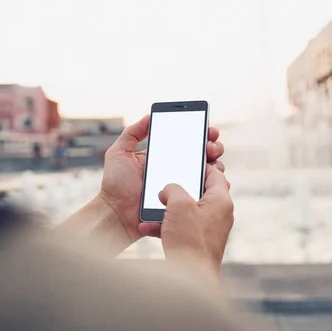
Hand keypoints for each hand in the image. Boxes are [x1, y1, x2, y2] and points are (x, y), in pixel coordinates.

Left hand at [98, 115, 226, 248]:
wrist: (116, 214)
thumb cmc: (115, 185)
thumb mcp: (119, 153)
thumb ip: (132, 133)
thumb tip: (149, 116)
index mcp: (163, 156)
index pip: (187, 141)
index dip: (201, 133)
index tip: (208, 129)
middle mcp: (176, 170)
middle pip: (203, 155)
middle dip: (213, 146)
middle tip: (210, 147)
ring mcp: (181, 186)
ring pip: (208, 173)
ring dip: (216, 164)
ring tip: (211, 163)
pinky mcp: (184, 202)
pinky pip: (205, 193)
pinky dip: (215, 186)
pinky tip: (216, 179)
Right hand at [138, 165, 233, 273]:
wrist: (189, 277)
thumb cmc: (189, 240)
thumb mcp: (179, 205)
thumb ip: (173, 188)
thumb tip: (168, 189)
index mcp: (221, 201)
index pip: (215, 173)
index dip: (199, 165)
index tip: (183, 163)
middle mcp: (219, 214)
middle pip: (199, 192)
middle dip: (178, 189)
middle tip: (165, 185)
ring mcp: (208, 229)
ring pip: (187, 211)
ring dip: (167, 209)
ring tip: (152, 207)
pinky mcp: (197, 242)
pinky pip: (181, 227)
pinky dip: (166, 226)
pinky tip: (147, 227)